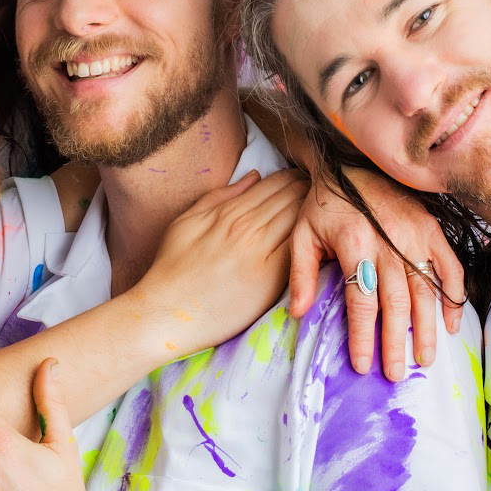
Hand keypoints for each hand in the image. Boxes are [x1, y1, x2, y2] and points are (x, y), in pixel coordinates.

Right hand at [133, 168, 304, 355]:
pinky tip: (319, 237)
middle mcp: (246, 228)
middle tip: (322, 189)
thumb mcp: (186, 221)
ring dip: (312, 212)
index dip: (292, 178)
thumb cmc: (171, 269)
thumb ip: (219, 196)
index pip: (273, 185)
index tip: (303, 177)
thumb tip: (254, 177)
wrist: (166, 313)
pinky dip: (311, 240)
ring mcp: (259, 254)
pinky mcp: (270, 281)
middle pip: (290, 198)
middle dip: (308, 190)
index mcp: (228, 211)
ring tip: (323, 210)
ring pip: (297, 220)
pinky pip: (299, 251)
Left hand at [289, 172, 467, 380]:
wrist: (350, 162)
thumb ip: (301, 274)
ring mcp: (414, 235)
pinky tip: (452, 324)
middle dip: (396, 343)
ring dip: (426, 329)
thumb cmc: (325, 203)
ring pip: (425, 291)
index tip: (363, 366)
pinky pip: (450, 268)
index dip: (363, 337)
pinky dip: (454, 297)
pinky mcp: (431, 229)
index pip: (360, 302)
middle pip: (395, 303)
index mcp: (354, 245)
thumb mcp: (302, 234)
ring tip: (424, 359)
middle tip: (396, 375)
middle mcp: (388, 243)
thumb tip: (298, 314)